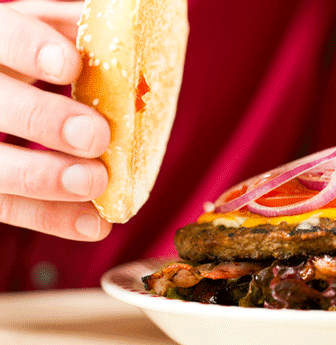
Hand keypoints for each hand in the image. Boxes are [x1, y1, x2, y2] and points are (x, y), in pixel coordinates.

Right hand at [0, 1, 111, 240]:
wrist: (13, 101)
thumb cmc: (31, 58)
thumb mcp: (44, 33)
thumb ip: (71, 30)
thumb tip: (123, 29)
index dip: (27, 48)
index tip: (70, 65)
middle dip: (43, 120)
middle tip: (95, 135)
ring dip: (46, 180)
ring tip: (95, 182)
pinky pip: (8, 209)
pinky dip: (54, 218)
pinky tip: (96, 223)